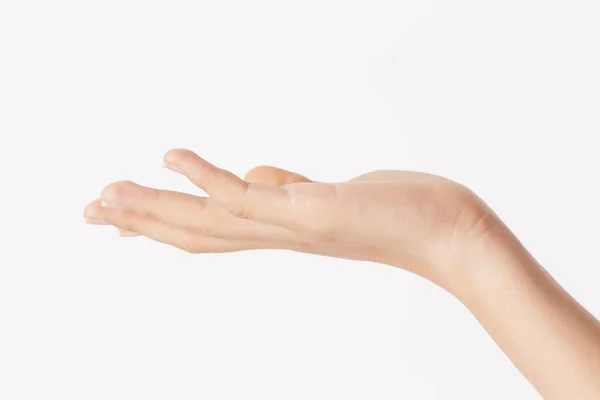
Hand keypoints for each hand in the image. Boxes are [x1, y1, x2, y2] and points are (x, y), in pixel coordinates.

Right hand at [84, 149, 501, 290]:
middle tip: (91, 210)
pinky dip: (205, 177)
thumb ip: (289, 188)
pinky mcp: (310, 214)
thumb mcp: (333, 198)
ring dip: (154, 209)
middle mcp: (278, 237)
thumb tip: (254, 172)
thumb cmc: (394, 215)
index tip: (126, 217)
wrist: (450, 234)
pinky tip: (172, 157)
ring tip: (108, 195)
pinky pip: (248, 198)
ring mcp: (291, 228)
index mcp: (280, 234)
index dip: (163, 226)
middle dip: (141, 222)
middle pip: (196, 233)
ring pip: (207, 222)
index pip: (211, 234)